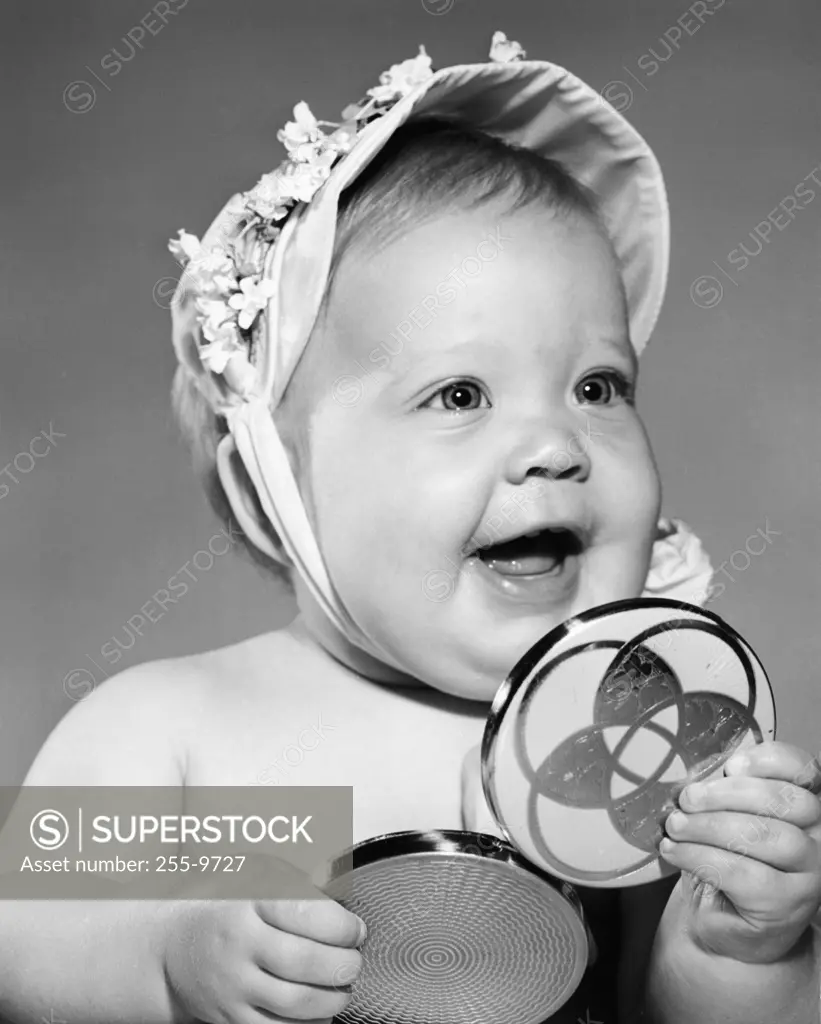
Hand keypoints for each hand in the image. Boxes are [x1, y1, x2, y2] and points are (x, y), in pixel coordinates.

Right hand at [164, 874, 365, 1023]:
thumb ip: (302, 880)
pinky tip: (320, 1010)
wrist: (176, 947)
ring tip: (342, 987)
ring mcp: (233, 984)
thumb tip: (344, 886)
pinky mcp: (231, 1018)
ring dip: (332, 999)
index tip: (357, 930)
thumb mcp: (260, 876)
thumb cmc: (230, 906)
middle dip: (344, 965)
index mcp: (251, 900)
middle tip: (354, 962)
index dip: (343, 926)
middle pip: (305, 962)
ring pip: (295, 1002)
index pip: (307, 913)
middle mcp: (240, 943)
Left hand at [660, 741, 820, 962]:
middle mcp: (818, 835)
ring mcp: (810, 872)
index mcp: (805, 803)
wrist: (724, 919)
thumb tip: (697, 774)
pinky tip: (676, 851)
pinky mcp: (787, 904)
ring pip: (762, 836)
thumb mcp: (726, 815)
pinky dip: (700, 856)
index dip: (767, 761)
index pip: (803, 769)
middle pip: (782, 801)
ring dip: (708, 826)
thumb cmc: (726, 858)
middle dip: (726, 793)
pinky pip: (742, 872)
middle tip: (687, 798)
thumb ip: (724, 789)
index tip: (730, 765)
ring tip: (675, 826)